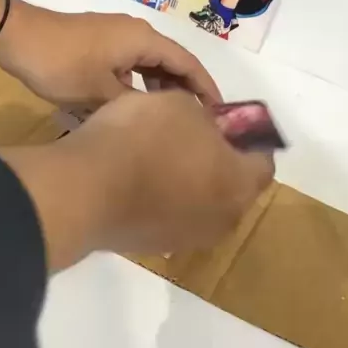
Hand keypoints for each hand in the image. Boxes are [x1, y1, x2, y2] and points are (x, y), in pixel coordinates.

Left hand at [0, 3, 220, 109]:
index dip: (206, 89)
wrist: (17, 37)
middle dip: (185, 91)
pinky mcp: (100, 43)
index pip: (187, 64)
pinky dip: (139, 82)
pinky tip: (135, 106)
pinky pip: (131, 63)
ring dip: (160, 88)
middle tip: (197, 123)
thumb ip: (133, 106)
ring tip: (169, 119)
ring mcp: (117, 35)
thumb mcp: (99, 94)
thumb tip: (155, 117)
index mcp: (143, 40)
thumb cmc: (61, 64)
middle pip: (172, 62)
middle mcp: (136, 32)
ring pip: (150, 63)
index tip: (221, 116)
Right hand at [0, 89, 273, 270]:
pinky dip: (158, 194)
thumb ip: (204, 117)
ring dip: (187, 179)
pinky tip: (135, 173)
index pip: (263, 162)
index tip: (228, 118)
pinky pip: (165, 213)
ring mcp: (183, 238)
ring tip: (159, 151)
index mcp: (239, 185)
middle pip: (232, 186)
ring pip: (198, 202)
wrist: (84, 189)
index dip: (249, 136)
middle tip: (194, 131)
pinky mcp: (148, 244)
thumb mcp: (180, 103)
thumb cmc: (144, 138)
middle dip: (219, 160)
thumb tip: (205, 130)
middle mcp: (220, 220)